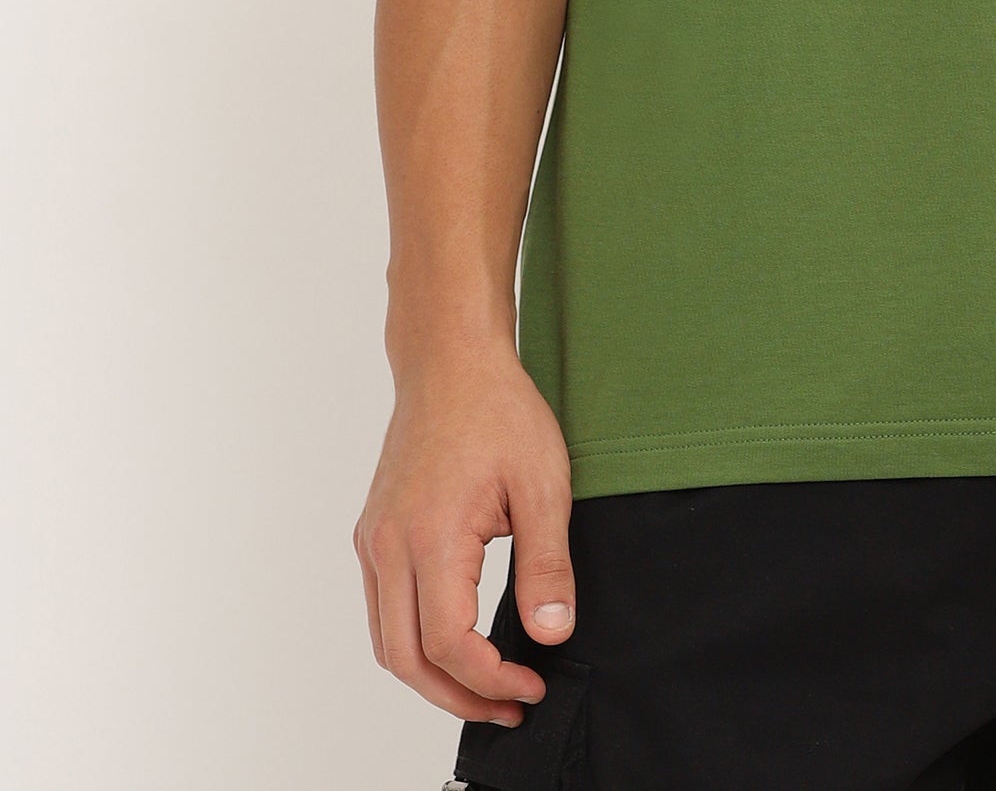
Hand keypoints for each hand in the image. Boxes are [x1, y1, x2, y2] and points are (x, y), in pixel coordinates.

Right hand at [354, 341, 576, 726]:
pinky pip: (381, 610)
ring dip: (432, 677)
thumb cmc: (499, 411)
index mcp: (430, 537)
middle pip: (406, 660)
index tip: (533, 684)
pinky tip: (455, 644)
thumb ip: (547, 566)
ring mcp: (374, 541)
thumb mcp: (544, 484)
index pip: (448, 645)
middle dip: (458, 697)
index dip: (490, 680)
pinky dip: (413, 643)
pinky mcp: (373, 534)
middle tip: (510, 706)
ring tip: (485, 686)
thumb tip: (550, 635)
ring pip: (386, 643)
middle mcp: (388, 546)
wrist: (450, 362)